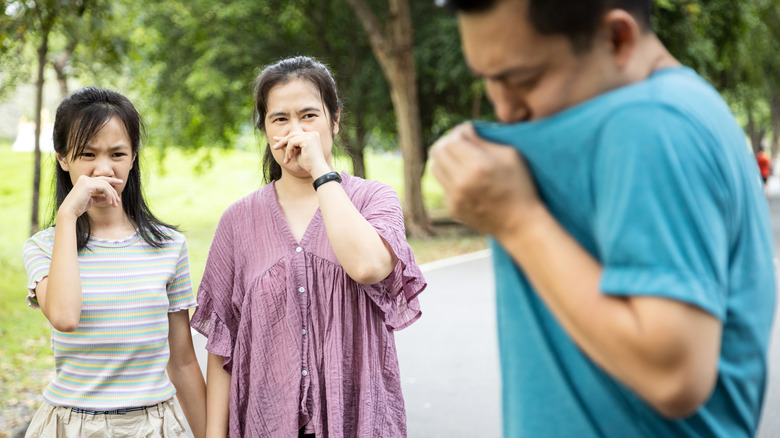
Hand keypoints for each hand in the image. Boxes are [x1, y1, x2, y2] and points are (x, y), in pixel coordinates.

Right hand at [59, 175, 122, 217]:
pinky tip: (110, 203)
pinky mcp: (88, 185)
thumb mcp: (92, 201)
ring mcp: (86, 180)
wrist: (70, 211)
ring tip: (114, 204)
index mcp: (84, 180)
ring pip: (106, 185)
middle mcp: (85, 178)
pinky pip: (104, 188)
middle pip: (105, 182)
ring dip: (112, 195)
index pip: (101, 179)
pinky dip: (109, 195)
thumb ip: (99, 197)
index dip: (112, 180)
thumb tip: (108, 197)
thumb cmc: (79, 207)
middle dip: (113, 190)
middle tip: (118, 200)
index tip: (120, 182)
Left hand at [271, 131, 329, 176]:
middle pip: (292, 135)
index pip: (296, 135)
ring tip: (287, 159)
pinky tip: (291, 158)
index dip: (285, 139)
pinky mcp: (307, 139)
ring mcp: (310, 135)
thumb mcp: (296, 153)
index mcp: (312, 136)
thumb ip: (288, 146)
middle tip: (274, 148)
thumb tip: (277, 140)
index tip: (276, 141)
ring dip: (287, 149)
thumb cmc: (308, 164)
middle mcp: (312, 134)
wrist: (317, 169)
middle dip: (282, 142)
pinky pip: (292, 142)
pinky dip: (289, 150)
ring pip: (291, 139)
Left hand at [430, 123, 542, 237]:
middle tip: (460, 142)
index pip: (452, 139)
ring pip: (434, 167)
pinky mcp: (452, 208)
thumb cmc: (520, 186)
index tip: (469, 132)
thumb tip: (463, 131)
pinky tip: (466, 179)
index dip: (459, 131)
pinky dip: (450, 177)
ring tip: (459, 158)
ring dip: (444, 159)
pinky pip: (442, 184)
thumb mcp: (510, 155)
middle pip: (437, 151)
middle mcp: (461, 182)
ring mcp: (454, 197)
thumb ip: (483, 141)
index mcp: (477, 166)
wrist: (520, 224)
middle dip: (447, 142)